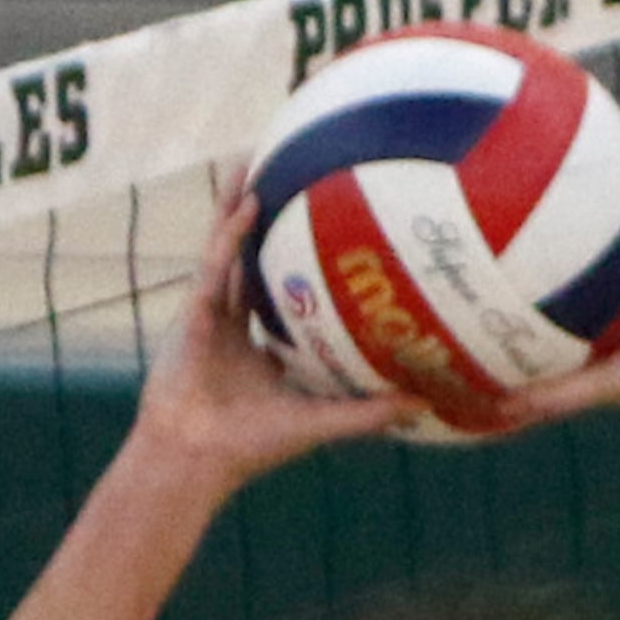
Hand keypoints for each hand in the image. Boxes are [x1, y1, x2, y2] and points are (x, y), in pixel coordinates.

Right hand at [134, 172, 420, 493]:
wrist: (196, 460)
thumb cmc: (249, 448)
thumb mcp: (320, 422)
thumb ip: (368, 412)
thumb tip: (424, 404)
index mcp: (259, 350)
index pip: (281, 298)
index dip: (297, 266)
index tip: (324, 235)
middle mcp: (234, 327)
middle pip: (250, 260)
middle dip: (262, 220)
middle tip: (285, 172)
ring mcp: (211, 316)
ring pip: (226, 249)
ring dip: (237, 205)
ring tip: (252, 159)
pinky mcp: (194, 315)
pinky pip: (215, 267)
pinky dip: (231, 236)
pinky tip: (249, 201)